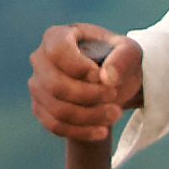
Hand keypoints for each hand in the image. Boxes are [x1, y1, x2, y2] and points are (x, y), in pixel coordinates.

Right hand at [29, 26, 143, 142]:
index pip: (58, 52)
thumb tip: (107, 77)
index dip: (80, 68)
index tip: (103, 76)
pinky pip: (55, 125)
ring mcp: (38, 85)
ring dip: (89, 116)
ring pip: (57, 109)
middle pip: (56, 86)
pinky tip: (102, 131)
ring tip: (115, 114)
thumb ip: (123, 58)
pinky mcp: (41, 108)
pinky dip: (80, 131)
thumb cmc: (118, 60)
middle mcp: (40, 59)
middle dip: (89, 96)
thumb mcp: (130, 52)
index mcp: (57, 36)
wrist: (113, 83)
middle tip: (114, 97)